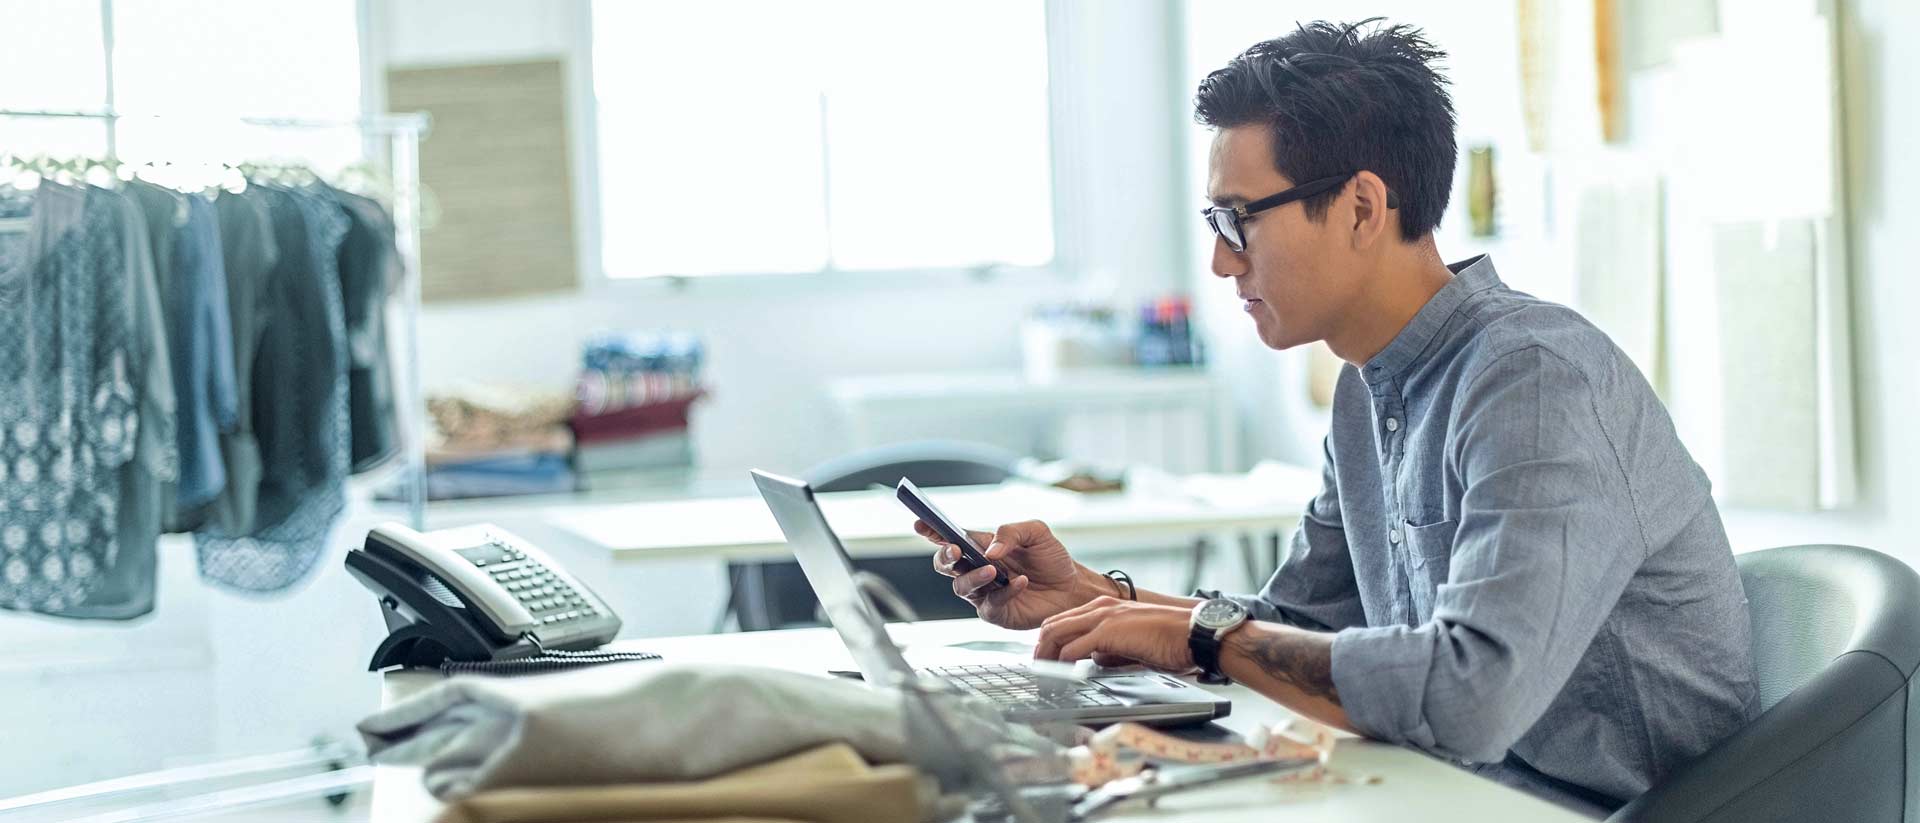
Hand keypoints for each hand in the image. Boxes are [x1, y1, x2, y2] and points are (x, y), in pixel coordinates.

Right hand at [920, 519, 1110, 629]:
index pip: (950, 537)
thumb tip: (991, 549)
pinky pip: (990, 604)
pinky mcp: (996, 613)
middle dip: (944, 556)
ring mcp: (984, 593)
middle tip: (955, 550)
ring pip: (961, 587)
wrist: (1073, 588)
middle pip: (945, 564)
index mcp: (981, 547)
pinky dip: (1005, 592)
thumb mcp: (1036, 533)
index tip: (921, 522)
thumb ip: (1011, 532)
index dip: (932, 530)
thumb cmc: (1052, 559)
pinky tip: (1020, 582)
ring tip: (994, 569)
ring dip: (974, 576)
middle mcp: (977, 570)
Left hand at [1033, 597, 1197, 673]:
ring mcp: (1102, 618)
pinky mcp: (1107, 633)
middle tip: (1037, 669)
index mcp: (1106, 607)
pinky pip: (1071, 650)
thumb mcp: (1132, 642)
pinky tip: (1058, 677)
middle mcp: (1100, 608)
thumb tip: (1095, 661)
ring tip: (1041, 675)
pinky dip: (1060, 665)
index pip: (1065, 621)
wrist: (1192, 633)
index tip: (1045, 659)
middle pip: (1053, 625)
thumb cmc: (1171, 639)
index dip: (1050, 641)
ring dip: (1044, 656)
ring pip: (1056, 634)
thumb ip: (1111, 649)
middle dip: (1040, 649)